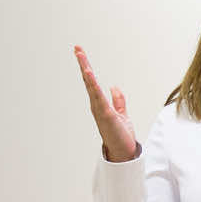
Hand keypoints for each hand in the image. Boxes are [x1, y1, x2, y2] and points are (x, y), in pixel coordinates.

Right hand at [74, 45, 138, 161]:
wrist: (123, 153)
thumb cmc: (120, 136)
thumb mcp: (121, 115)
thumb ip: (118, 101)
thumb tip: (114, 87)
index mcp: (100, 104)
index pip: (92, 83)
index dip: (87, 68)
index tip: (82, 54)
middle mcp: (96, 105)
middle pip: (88, 81)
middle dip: (83, 64)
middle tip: (77, 48)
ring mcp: (99, 109)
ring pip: (91, 86)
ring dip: (86, 70)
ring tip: (81, 55)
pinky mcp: (105, 114)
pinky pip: (98, 96)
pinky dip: (93, 84)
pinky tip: (89, 73)